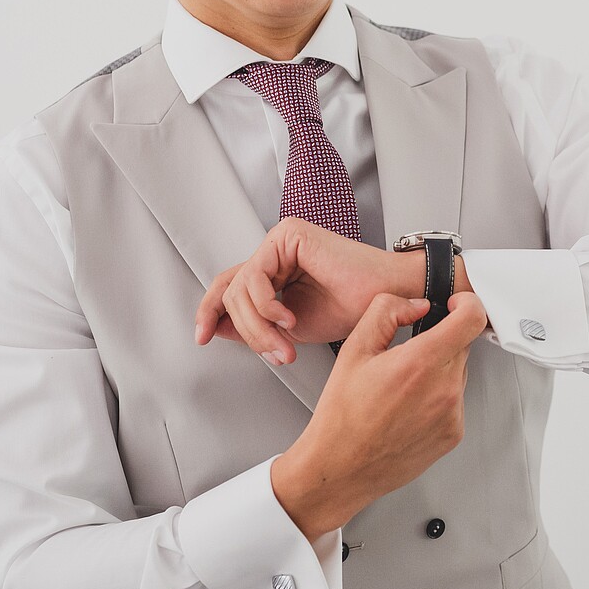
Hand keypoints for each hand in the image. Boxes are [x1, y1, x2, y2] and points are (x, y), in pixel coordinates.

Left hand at [192, 219, 412, 362]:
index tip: (202, 337)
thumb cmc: (350, 309)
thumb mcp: (288, 328)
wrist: (386, 299)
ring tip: (284, 344)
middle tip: (273, 353)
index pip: (228, 288)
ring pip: (240, 288)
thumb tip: (216, 327)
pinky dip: (267, 305)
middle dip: (247, 331)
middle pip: (232, 292)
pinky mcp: (289, 235)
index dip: (210, 311)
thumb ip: (253, 325)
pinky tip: (288, 319)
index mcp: (274, 270)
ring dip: (258, 326)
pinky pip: (256, 275)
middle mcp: (274, 252)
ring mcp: (280, 240)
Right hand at [271, 288, 489, 536]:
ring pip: (458, 373)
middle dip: (441, 341)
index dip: (466, 303)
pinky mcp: (453, 434)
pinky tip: (408, 407)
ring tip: (402, 387)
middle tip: (408, 354)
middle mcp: (443, 389)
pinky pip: (455, 402)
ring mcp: (451, 414)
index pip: (472, 318)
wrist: (341, 467)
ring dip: (438, 371)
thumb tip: (416, 304)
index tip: (455, 305)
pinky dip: (438, 398)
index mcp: (420, 363)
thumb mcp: (354, 349)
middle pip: (463, 345)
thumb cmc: (343, 416)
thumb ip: (387, 311)